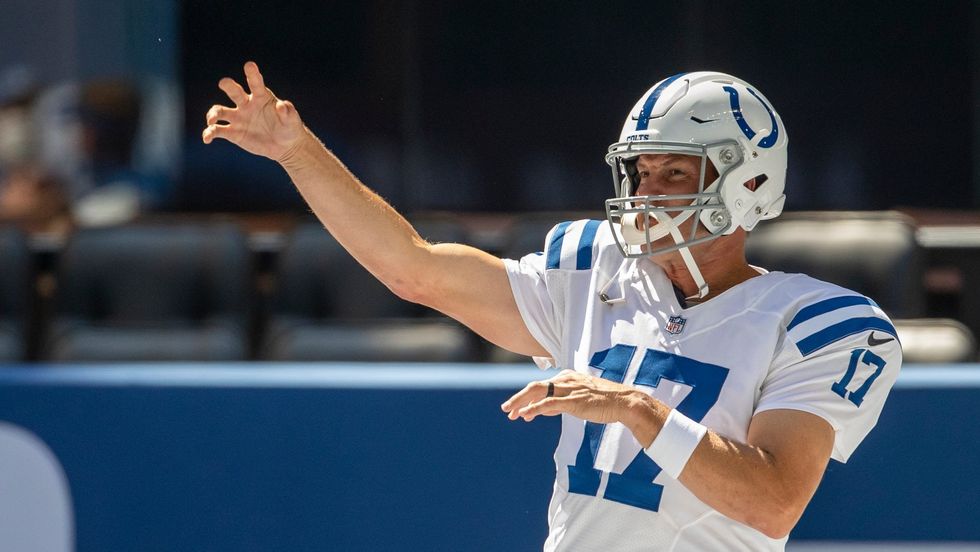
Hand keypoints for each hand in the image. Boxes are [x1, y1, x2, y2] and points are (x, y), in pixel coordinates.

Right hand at [202, 61, 305, 161]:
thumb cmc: (289, 128)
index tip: (250, 65)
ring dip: (213, 113)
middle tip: (224, 83)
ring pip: (220, 111)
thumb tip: (282, 105)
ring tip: (212, 120)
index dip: (252, 74)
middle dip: (228, 85)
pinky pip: (217, 131)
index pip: (255, 82)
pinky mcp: (233, 132)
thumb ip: (288, 112)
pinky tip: (207, 138)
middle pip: (234, 91)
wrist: (284, 146)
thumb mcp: (292, 121)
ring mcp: (238, 117)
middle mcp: (246, 104)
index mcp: (261, 97)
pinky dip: (209, 133)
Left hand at [501, 369, 638, 423]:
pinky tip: (525, 415)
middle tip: (505, 409)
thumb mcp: (580, 399)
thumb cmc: (604, 402)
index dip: (526, 397)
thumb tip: (543, 410)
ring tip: (511, 413)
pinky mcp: (573, 401)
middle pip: (535, 387)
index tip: (517, 409)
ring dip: (521, 403)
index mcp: (567, 377)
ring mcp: (569, 389)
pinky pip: (549, 404)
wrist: (624, 402)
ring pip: (538, 393)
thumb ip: (560, 402)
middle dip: (518, 398)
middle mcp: (566, 380)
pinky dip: (534, 409)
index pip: (541, 386)